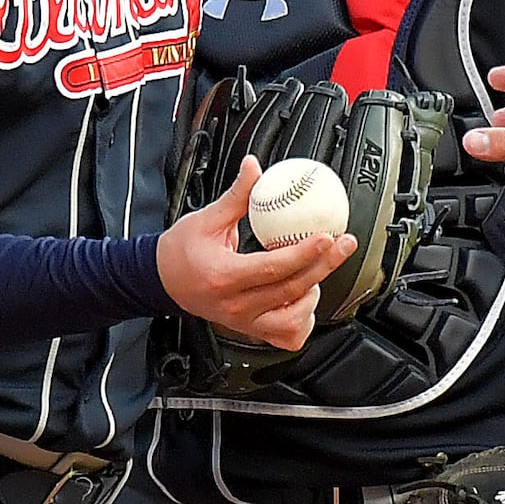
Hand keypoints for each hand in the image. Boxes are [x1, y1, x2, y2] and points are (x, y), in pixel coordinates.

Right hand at [160, 157, 350, 349]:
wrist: (161, 281)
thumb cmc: (180, 253)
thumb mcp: (206, 220)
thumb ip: (237, 196)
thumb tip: (255, 168)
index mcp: (223, 276)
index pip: (272, 268)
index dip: (303, 253)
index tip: (325, 236)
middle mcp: (235, 305)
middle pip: (291, 290)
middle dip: (324, 265)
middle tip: (343, 244)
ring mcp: (244, 321)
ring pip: (293, 318)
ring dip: (312, 293)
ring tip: (315, 269)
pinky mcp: (249, 329)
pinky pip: (285, 335)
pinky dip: (302, 320)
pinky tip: (304, 300)